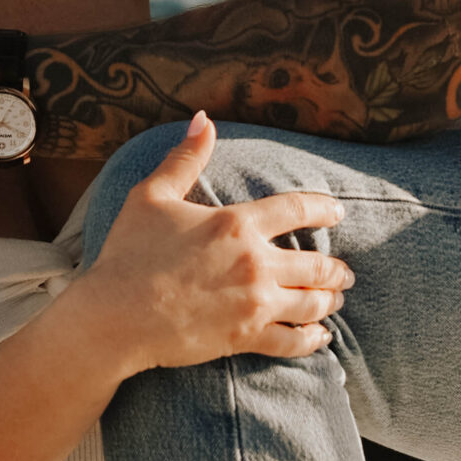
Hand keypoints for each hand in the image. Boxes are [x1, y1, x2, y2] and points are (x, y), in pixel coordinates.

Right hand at [74, 114, 352, 372]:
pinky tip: (321, 337)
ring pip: (312, 303)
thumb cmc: (129, 253)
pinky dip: (312, 340)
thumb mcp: (152, 196)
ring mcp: (254, 304)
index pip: (296, 209)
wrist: (115, 317)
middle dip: (336, 268)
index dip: (322, 208)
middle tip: (346, 271)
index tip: (337, 211)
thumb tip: (204, 118)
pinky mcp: (246, 339)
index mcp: (237, 223)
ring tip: (336, 299)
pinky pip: (293, 341)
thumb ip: (185, 158)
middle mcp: (255, 263)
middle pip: (315, 264)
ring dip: (329, 301)